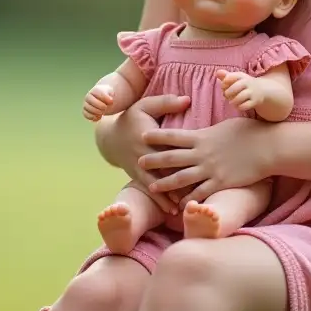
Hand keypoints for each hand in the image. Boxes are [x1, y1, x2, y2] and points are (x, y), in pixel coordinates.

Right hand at [83, 83, 113, 121]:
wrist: (104, 101)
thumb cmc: (108, 96)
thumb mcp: (111, 93)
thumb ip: (111, 94)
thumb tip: (110, 100)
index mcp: (95, 90)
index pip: (97, 92)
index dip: (104, 97)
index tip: (111, 101)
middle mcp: (88, 97)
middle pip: (91, 100)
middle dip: (99, 105)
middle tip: (106, 108)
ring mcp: (86, 104)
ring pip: (88, 108)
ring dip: (96, 112)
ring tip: (103, 112)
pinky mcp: (85, 111)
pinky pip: (86, 114)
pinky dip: (92, 117)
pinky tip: (99, 117)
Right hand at [99, 94, 190, 213]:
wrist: (111, 138)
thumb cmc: (133, 118)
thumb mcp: (146, 105)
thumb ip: (166, 103)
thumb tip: (187, 100)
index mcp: (147, 136)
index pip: (168, 145)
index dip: (183, 153)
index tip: (200, 160)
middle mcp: (143, 154)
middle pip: (163, 168)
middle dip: (178, 179)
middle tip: (197, 188)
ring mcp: (139, 168)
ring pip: (157, 183)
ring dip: (170, 194)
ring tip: (184, 205)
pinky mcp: (138, 176)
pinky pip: (151, 189)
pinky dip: (161, 199)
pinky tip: (173, 209)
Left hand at [140, 116, 271, 206]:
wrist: (267, 147)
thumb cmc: (250, 132)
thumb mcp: (225, 126)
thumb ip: (209, 132)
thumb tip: (202, 131)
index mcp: (202, 137)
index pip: (174, 136)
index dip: (157, 136)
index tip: (143, 136)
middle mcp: (202, 154)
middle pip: (172, 157)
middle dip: (154, 160)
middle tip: (138, 162)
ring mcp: (210, 169)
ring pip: (182, 178)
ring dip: (165, 183)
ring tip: (151, 187)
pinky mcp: (220, 183)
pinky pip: (200, 193)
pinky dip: (189, 199)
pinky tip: (180, 205)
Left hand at [217, 69, 267, 113]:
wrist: (262, 90)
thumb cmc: (244, 84)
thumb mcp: (236, 78)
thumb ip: (226, 76)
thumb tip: (217, 72)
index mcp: (241, 76)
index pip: (230, 77)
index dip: (224, 82)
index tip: (224, 86)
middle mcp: (247, 83)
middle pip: (235, 87)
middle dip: (228, 93)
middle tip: (227, 95)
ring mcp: (252, 92)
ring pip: (240, 97)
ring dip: (233, 101)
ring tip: (232, 102)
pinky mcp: (255, 101)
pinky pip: (245, 106)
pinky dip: (239, 107)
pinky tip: (238, 106)